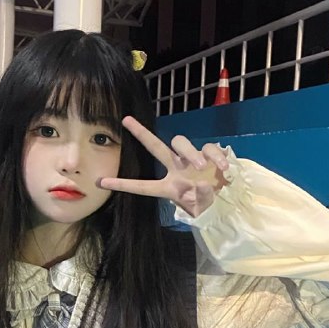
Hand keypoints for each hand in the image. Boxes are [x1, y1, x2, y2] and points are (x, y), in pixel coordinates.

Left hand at [99, 116, 229, 217]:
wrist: (227, 200)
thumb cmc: (206, 205)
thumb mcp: (199, 208)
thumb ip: (199, 198)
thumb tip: (199, 183)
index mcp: (168, 186)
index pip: (142, 186)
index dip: (123, 184)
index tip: (101, 182)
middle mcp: (175, 168)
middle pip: (155, 147)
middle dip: (141, 133)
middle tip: (125, 120)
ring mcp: (191, 159)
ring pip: (181, 143)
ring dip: (191, 154)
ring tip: (202, 168)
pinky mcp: (209, 154)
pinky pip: (209, 147)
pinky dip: (216, 156)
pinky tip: (223, 169)